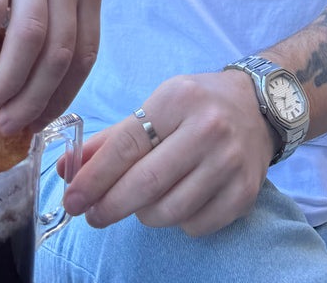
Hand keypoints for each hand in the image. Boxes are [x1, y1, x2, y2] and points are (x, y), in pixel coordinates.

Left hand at [62, 70, 274, 236]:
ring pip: (167, 212)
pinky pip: (194, 226)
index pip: (126, 146)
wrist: (259, 107)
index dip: (94, 177)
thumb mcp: (156, 105)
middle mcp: (208, 129)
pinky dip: (177, 222)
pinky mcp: (244, 193)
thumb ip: (112, 139)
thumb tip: (67, 167)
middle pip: (145, 184)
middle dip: (109, 206)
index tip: (72, 198)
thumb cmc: (198, 105)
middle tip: (92, 215)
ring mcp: (229, 163)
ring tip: (143, 200)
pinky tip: (178, 200)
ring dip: (144, 214)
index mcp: (179, 99)